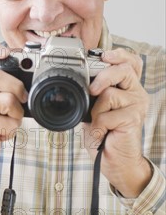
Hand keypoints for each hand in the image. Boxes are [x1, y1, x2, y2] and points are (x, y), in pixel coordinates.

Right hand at [0, 41, 27, 200]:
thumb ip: (0, 89)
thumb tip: (27, 80)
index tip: (6, 53)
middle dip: (16, 88)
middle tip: (21, 99)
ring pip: (7, 100)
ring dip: (16, 114)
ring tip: (6, 121)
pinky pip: (10, 121)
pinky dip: (12, 130)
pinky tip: (1, 133)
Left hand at [85, 48, 151, 196]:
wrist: (115, 160)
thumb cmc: (104, 135)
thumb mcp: (94, 110)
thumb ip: (92, 95)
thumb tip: (77, 83)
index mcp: (127, 88)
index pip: (130, 63)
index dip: (119, 55)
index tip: (104, 55)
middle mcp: (135, 93)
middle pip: (123, 70)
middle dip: (103, 77)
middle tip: (92, 91)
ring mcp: (137, 105)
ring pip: (109, 94)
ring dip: (95, 112)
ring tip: (98, 124)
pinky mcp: (134, 118)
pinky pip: (106, 115)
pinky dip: (97, 126)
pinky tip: (102, 134)